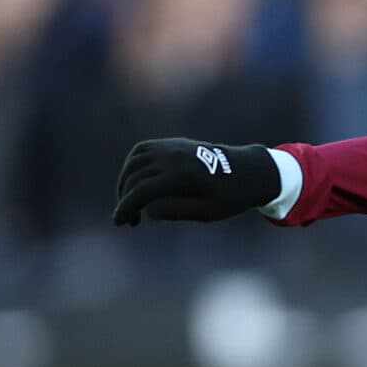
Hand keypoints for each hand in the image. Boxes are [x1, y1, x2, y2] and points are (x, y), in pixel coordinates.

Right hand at [112, 139, 279, 225]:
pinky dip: (132, 166)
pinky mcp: (171, 143)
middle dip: (125, 200)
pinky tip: (135, 183)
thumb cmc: (230, 197)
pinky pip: (142, 150)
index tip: (118, 222)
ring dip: (125, 183)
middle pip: (134, 177)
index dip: (125, 207)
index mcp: (183, 176)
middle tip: (128, 222)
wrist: (247, 170)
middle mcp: (173, 157)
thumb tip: (148, 211)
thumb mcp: (208, 212)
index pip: (142, 191)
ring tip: (131, 204)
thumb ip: (177, 211)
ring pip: (133, 162)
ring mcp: (171, 147)